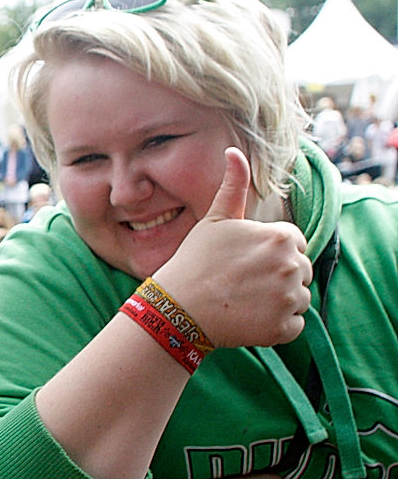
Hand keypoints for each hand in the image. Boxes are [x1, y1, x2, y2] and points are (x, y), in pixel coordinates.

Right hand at [154, 148, 311, 348]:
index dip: (270, 254)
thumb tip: (233, 151)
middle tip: (242, 284)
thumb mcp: (215, 219)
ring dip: (278, 302)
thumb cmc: (195, 261)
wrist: (178, 307)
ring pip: (298, 299)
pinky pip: (294, 326)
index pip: (294, 245)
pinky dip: (276, 326)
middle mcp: (293, 266)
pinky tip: (249, 319)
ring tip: (244, 302)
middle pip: (300, 272)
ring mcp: (290, 298)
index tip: (245, 263)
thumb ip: (233, 186)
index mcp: (281, 237)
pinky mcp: (285, 327)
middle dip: (277, 278)